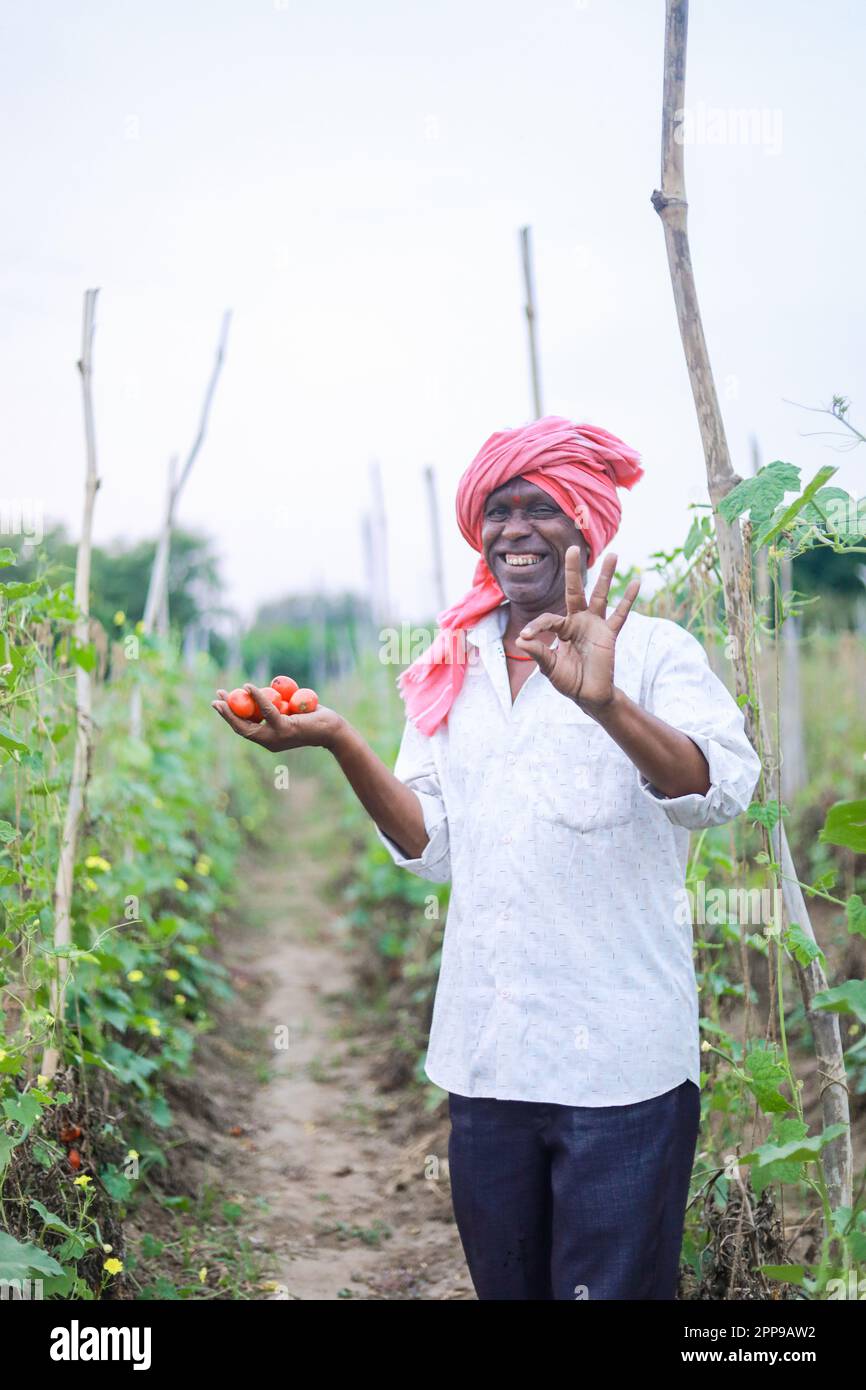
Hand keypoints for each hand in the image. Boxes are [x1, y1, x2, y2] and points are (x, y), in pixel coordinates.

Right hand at [212, 683, 344, 751]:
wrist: (333, 730)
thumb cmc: (315, 720)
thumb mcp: (291, 713)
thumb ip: (278, 708)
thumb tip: (264, 693)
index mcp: (269, 739)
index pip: (245, 729)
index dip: (230, 717)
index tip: (220, 704)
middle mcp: (269, 742)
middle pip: (241, 728)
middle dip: (225, 714)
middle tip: (216, 698)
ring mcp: (275, 737)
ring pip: (249, 723)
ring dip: (235, 707)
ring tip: (226, 694)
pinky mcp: (284, 729)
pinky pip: (267, 711)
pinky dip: (257, 697)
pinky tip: (248, 686)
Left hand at [514, 548, 640, 713]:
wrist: (590, 696)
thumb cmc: (569, 681)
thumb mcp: (550, 668)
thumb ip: (539, 653)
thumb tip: (521, 639)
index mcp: (562, 629)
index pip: (548, 619)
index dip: (537, 627)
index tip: (527, 637)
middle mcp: (578, 622)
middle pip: (575, 591)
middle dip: (573, 570)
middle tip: (572, 548)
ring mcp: (595, 626)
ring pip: (601, 596)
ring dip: (606, 576)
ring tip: (614, 555)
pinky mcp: (609, 634)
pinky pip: (620, 615)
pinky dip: (629, 599)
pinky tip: (637, 581)